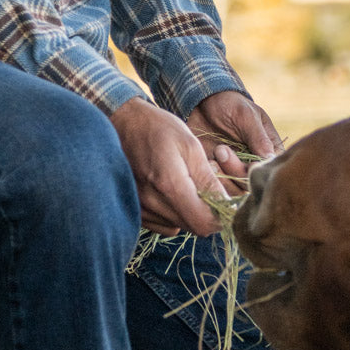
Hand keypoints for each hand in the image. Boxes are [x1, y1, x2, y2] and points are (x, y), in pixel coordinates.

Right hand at [110, 98, 229, 237]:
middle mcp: (151, 201)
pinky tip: (170, 192)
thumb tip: (226, 205)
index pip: (203, 223)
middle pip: (192, 226)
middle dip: (204, 211)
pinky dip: (173, 214)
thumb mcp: (190, 145)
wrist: (122, 123)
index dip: (219, 216)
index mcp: (169, 184)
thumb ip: (207, 179)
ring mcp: (140, 207)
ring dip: (188, 212)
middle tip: (203, 186)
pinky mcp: (134, 209)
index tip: (224, 202)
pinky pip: (163, 225)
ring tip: (184, 185)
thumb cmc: (158, 128)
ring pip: (179, 226)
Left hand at [185, 89, 281, 180]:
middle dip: (237, 170)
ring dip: (224, 175)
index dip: (260, 171)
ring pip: (236, 189)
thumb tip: (270, 159)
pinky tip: (208, 162)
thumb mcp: (246, 116)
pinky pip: (219, 186)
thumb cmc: (231, 104)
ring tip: (215, 154)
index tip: (249, 164)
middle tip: (221, 150)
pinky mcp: (219, 172)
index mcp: (269, 149)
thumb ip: (258, 138)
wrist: (203, 101)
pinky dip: (213, 177)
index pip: (271, 169)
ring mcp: (236, 169)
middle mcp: (255, 163)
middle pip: (252, 182)